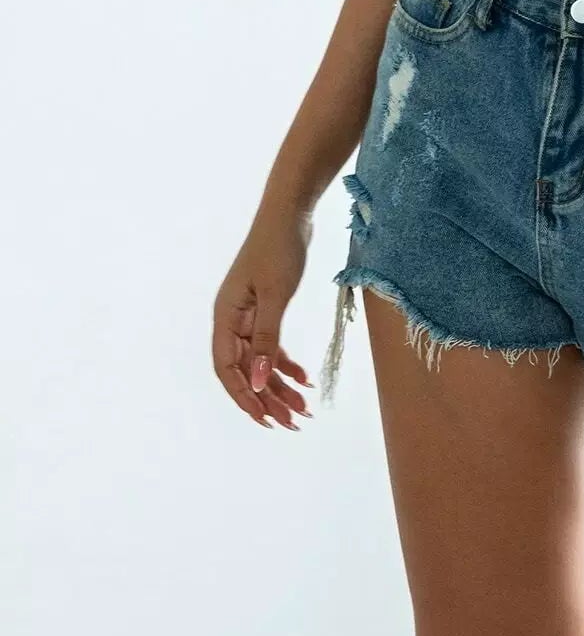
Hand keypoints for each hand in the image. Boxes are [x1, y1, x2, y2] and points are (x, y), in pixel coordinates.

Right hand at [212, 208, 314, 428]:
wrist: (290, 213)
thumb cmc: (279, 248)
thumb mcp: (275, 295)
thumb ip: (266, 339)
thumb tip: (257, 382)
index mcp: (225, 318)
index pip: (227, 369)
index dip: (244, 397)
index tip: (266, 419)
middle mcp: (232, 320)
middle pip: (245, 370)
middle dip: (267, 398)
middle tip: (293, 422)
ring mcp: (248, 315)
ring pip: (260, 361)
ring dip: (280, 385)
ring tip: (304, 409)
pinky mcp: (265, 308)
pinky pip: (271, 346)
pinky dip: (286, 364)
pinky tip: (306, 379)